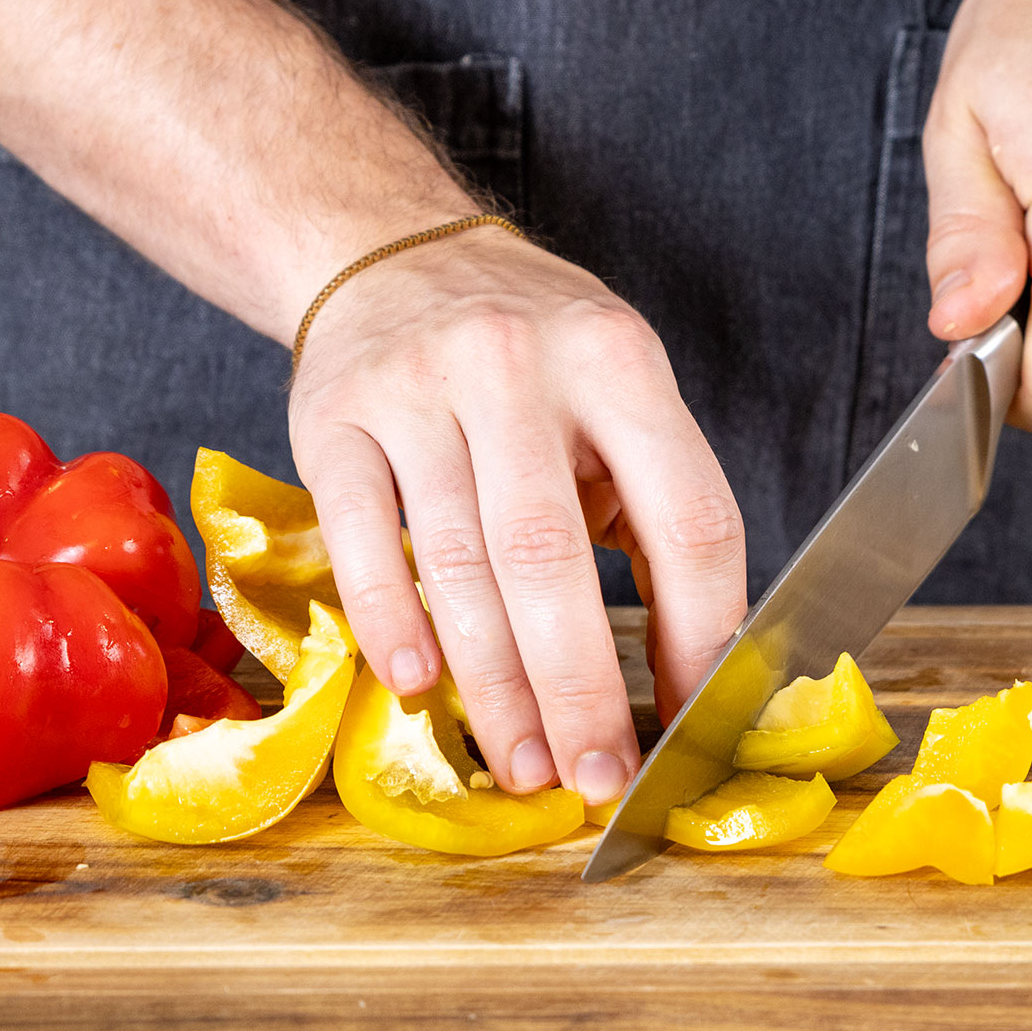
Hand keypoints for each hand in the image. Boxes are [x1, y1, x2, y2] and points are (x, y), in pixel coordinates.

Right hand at [289, 227, 746, 801]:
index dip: (700, 633)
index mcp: (618, 361)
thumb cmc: (529, 350)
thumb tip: (694, 668)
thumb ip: (654, 507)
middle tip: (596, 779)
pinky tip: (417, 686)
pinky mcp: (332, 421)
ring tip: (524, 763)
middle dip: (581, 689)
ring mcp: (416, 391)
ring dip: (494, 686)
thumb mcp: (620, 388)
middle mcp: (517, 367)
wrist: (388, 251)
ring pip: (459, 564)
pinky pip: (361, 539)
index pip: (685, 517)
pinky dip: (390, 621)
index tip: (692, 717)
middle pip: (554, 558)